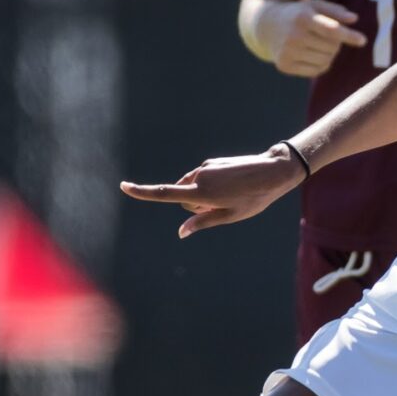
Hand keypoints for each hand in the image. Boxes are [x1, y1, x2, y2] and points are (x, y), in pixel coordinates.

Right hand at [121, 148, 303, 237]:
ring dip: (204, 196)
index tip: (123, 186)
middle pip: (184, 198)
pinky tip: (233, 187)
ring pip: (193, 189)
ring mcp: (205, 168)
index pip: (164, 194)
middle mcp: (198, 177)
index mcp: (201, 192)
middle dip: (196, 205)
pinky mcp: (212, 163)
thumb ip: (202, 221)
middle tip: (224, 206)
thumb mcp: (229, 215)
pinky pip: (203, 180)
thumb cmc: (254, 198)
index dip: (142, 192)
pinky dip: (211, 187)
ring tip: (232, 196)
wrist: (273, 171)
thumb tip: (181, 232)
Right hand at [264, 0, 366, 77]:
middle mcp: (294, 36)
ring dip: (330, 55)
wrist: (267, 26)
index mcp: (302, 17)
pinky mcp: (284, 65)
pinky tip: (313, 55)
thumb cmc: (298, 14)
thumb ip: (335, 11)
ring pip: (326, 61)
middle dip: (337, 43)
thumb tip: (354, 19)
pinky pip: (316, 71)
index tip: (363, 40)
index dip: (348, 35)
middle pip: (331, 47)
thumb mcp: (314, 6)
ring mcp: (288, 52)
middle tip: (329, 37)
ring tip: (321, 45)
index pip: (330, 29)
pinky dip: (321, 65)